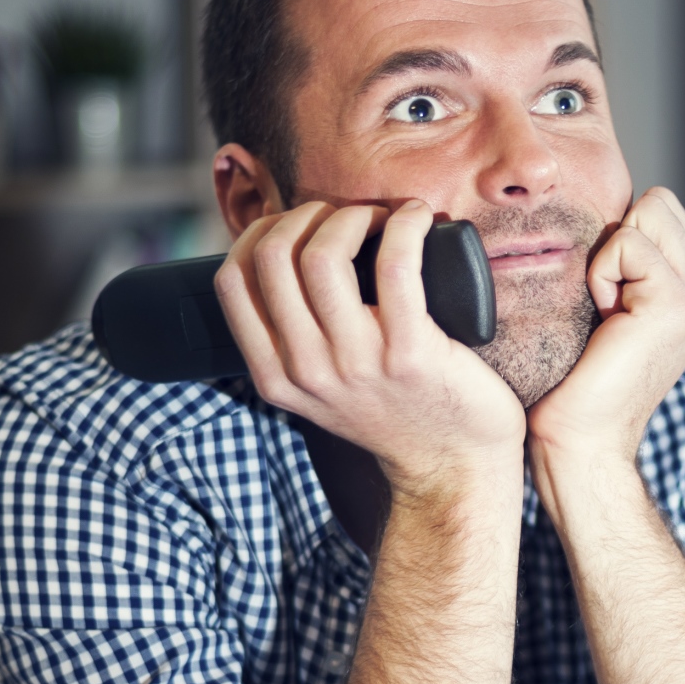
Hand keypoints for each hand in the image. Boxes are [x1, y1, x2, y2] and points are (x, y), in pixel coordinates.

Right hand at [214, 200, 525, 498]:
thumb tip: (284, 258)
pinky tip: (415, 219)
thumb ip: (294, 343)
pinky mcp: (410, 352)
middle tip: (344, 218)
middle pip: (272, 256)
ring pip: (322, 253)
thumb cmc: (395, 414)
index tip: (298, 227)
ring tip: (379, 219)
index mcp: (276, 377)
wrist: (452, 468)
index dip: (260, 233)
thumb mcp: (321, 391)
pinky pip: (396, 263)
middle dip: (305, 215)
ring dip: (351, 216)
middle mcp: (307, 371)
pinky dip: (405, 225)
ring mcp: (356, 363)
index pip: (231, 281)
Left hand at [527, 187, 684, 480]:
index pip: (659, 210)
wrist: (583, 442)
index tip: (603, 299)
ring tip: (605, 313)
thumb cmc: (576, 384)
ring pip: (648, 211)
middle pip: (658, 202)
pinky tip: (604, 322)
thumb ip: (622, 265)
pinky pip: (626, 241)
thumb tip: (597, 218)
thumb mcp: (607, 310)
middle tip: (604, 304)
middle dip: (618, 240)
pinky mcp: (677, 301)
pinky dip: (600, 275)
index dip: (618, 239)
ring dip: (609, 257)